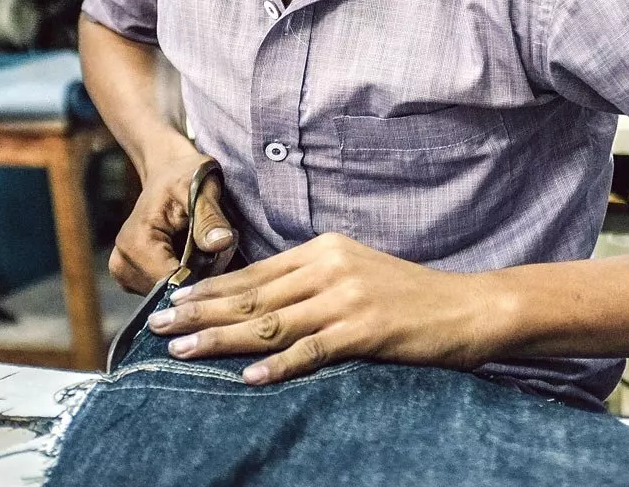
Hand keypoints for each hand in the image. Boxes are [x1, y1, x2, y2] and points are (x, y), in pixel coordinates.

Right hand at [109, 143, 235, 293]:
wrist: (168, 170)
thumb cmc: (184, 175)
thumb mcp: (200, 188)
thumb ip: (209, 218)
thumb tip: (220, 243)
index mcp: (135, 243)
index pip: (172, 282)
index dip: (203, 276)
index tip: (224, 256)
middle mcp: (122, 262)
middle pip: (171, 292)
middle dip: (199, 277)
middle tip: (217, 249)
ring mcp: (123, 273)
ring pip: (170, 294)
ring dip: (193, 278)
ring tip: (204, 250)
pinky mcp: (131, 278)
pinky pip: (165, 290)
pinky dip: (183, 278)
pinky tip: (192, 257)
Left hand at [144, 232, 499, 384]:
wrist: (470, 308)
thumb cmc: (411, 298)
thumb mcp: (356, 274)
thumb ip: (312, 282)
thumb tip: (261, 300)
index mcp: (325, 250)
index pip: (253, 272)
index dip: (209, 289)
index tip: (172, 302)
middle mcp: (331, 268)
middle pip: (252, 296)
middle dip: (200, 313)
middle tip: (158, 327)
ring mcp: (348, 298)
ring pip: (272, 322)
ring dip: (223, 338)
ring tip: (184, 351)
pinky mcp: (368, 330)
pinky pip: (313, 351)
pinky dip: (279, 365)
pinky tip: (249, 377)